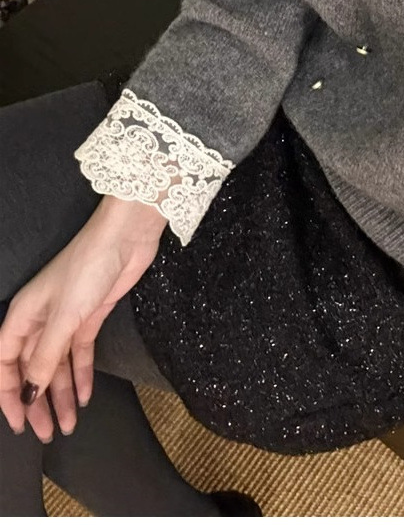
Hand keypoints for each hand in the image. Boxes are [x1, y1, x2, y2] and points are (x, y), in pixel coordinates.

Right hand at [0, 195, 166, 441]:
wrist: (125, 238)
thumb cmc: (87, 267)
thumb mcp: (63, 317)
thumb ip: (45, 357)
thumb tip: (29, 393)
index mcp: (23, 316)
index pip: (6, 363)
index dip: (9, 395)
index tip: (18, 423)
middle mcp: (41, 320)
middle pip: (33, 369)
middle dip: (38, 402)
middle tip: (49, 433)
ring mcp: (67, 319)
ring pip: (58, 365)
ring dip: (62, 394)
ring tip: (70, 424)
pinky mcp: (91, 317)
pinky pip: (81, 353)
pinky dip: (82, 374)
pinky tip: (85, 396)